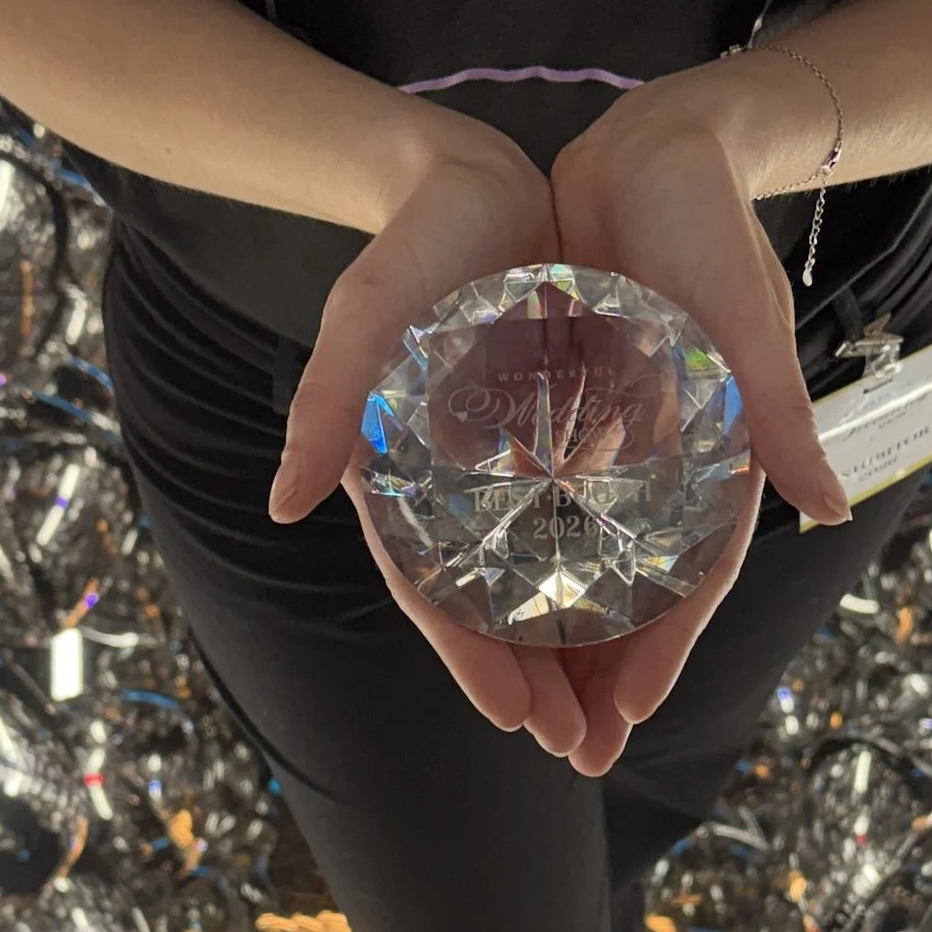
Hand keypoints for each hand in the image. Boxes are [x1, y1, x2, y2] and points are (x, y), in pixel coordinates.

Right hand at [274, 133, 589, 753]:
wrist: (464, 181)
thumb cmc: (408, 248)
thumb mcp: (366, 316)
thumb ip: (327, 404)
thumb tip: (287, 503)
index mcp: (397, 479)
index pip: (435, 591)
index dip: (473, 658)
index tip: (518, 718)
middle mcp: (450, 490)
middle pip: (493, 608)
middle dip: (536, 682)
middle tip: (581, 750)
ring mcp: (501, 471)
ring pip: (542, 582)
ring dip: (576, 651)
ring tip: (615, 716)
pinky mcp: (549, 442)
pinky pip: (578, 529)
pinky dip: (605, 579)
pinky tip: (644, 621)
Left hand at [534, 58, 851, 773]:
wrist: (663, 141)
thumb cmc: (708, 224)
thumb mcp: (742, 316)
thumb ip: (778, 413)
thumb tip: (827, 505)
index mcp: (718, 450)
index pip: (691, 575)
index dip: (662, 649)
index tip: (624, 720)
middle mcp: (673, 456)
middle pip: (638, 585)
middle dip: (607, 669)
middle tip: (572, 751)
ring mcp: (626, 433)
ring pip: (592, 554)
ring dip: (567, 628)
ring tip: (533, 702)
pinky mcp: (584, 400)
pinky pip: (554, 497)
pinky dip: (530, 550)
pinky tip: (489, 597)